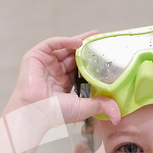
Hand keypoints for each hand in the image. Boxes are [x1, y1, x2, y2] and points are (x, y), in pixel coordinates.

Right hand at [6, 31, 120, 123]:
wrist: (35, 112)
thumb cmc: (54, 113)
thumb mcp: (83, 107)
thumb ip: (100, 105)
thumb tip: (117, 114)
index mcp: (63, 84)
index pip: (79, 68)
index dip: (91, 61)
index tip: (104, 55)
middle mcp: (54, 73)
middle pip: (72, 55)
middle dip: (87, 48)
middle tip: (101, 40)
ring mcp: (44, 64)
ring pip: (63, 48)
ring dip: (78, 42)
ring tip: (94, 37)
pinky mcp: (34, 57)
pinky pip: (51, 44)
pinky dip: (65, 41)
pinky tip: (78, 42)